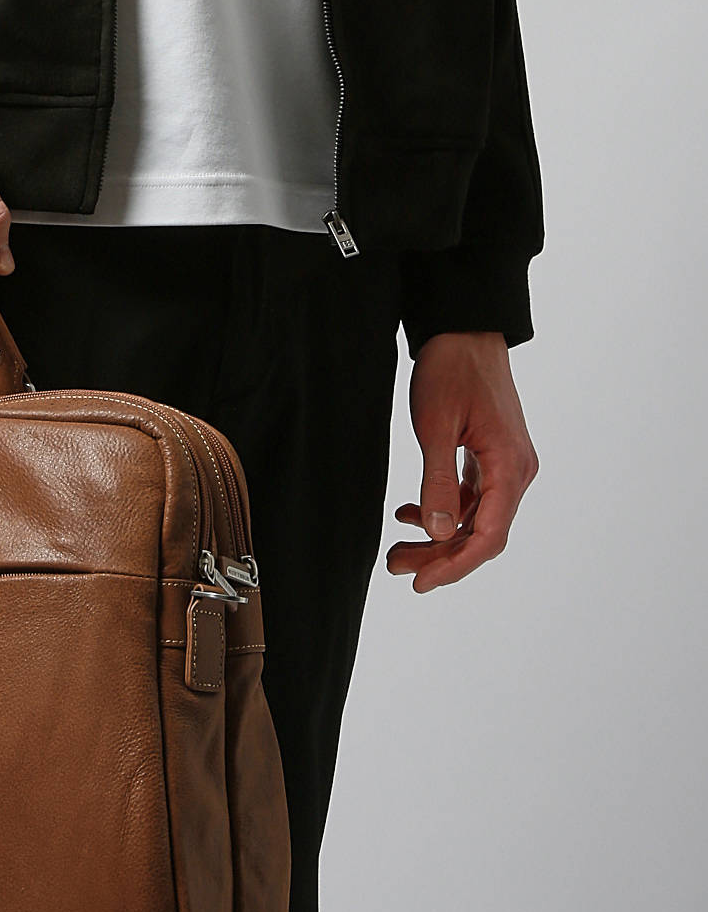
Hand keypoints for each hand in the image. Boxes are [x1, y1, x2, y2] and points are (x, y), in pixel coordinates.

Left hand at [386, 331, 538, 593]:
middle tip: (396, 565)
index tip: (421, 583)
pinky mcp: (490, 455)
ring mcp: (505, 464)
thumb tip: (441, 533)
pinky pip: (471, 498)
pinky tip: (409, 514)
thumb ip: (439, 481)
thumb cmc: (452, 370)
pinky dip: (443, 511)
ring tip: (396, 549)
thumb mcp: (436, 427)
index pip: (488, 536)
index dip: (455, 566)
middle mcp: (515, 470)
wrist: (463, 328)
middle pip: (482, 533)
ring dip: (438, 538)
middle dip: (439, 557)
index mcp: (510, 467)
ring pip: (475, 518)